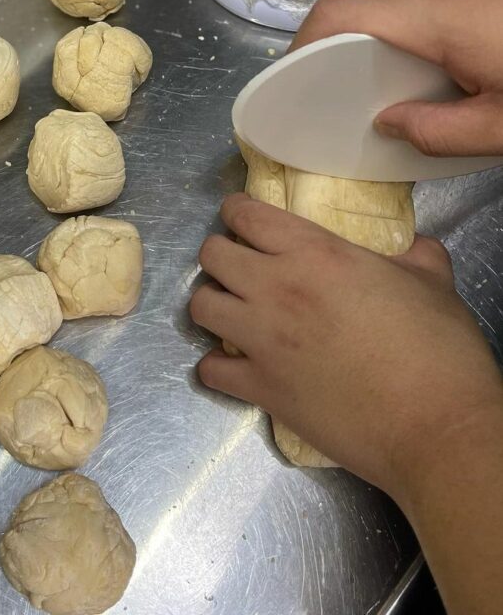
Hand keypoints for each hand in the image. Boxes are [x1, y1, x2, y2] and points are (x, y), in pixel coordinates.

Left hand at [190, 194, 502, 498]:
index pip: (248, 215)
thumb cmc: (437, 348)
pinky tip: (236, 366)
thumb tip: (417, 248)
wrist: (433, 426)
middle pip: (212, 255)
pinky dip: (217, 367)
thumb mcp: (432, 283)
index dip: (238, 211)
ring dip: (214, 305)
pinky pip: (210, 370)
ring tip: (234, 312)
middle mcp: (275, 288)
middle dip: (221, 255)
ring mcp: (261, 340)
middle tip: (241, 266)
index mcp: (314, 253)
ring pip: (201, 307)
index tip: (242, 217)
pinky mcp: (260, 388)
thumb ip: (415, 257)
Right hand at [292, 0, 502, 156]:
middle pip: (386, 17)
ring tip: (475, 73)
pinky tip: (492, 46)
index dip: (307, 41)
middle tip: (423, 97)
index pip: (345, 15)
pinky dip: (458, 21)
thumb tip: (389, 123)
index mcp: (442, 14)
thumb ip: (440, 133)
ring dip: (431, 40)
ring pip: (423, 7)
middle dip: (390, 57)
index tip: (297, 73)